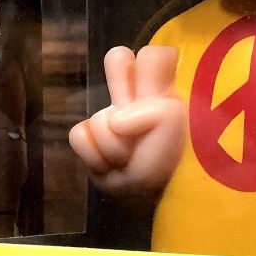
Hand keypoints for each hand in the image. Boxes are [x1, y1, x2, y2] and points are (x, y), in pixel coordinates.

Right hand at [69, 44, 184, 201]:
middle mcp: (133, 98)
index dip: (154, 68)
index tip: (162, 93)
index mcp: (162, 90)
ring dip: (115, 147)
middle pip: (117, 57)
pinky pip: (78, 136)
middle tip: (134, 110)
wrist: (154, 202)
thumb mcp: (176, 130)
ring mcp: (108, 117)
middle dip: (124, 84)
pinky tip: (111, 166)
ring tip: (130, 160)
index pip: (154, 53)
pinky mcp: (87, 138)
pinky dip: (95, 157)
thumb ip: (154, 112)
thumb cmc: (174, 162)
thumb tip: (117, 122)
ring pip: (98, 117)